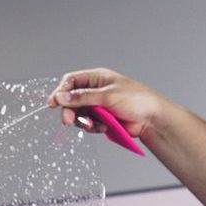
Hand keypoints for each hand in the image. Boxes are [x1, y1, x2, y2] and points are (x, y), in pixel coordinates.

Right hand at [48, 68, 181, 150]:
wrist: (152, 119)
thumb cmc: (136, 100)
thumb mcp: (106, 96)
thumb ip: (81, 97)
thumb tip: (60, 97)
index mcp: (97, 78)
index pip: (71, 81)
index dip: (60, 92)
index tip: (53, 103)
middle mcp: (95, 91)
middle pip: (71, 100)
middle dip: (70, 111)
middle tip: (69, 121)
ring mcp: (98, 105)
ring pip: (78, 114)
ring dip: (83, 121)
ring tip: (93, 125)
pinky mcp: (101, 119)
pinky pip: (88, 123)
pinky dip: (92, 127)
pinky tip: (103, 126)